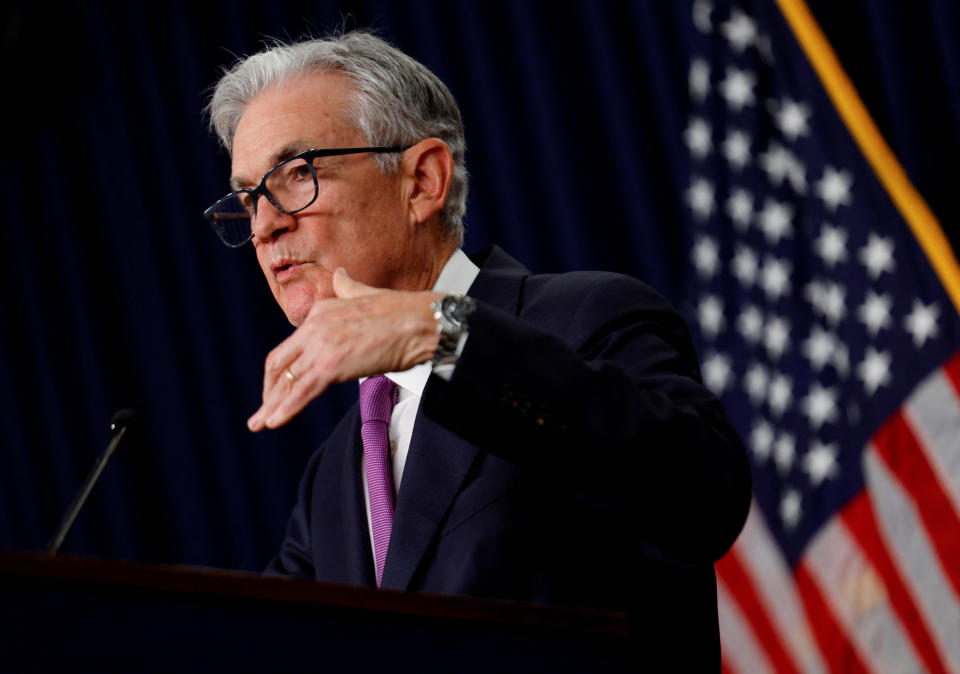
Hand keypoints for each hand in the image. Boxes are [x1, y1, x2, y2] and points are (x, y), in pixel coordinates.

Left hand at [247, 268, 440, 430]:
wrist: (421, 322)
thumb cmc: (402, 312)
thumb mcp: (366, 293)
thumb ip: (347, 287)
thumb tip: (340, 275)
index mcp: (320, 313)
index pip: (289, 347)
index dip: (279, 371)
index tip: (276, 388)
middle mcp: (314, 328)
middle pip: (279, 364)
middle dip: (268, 391)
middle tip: (262, 412)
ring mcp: (322, 347)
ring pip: (287, 381)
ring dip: (271, 406)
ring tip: (259, 423)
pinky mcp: (332, 366)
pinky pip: (301, 391)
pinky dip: (285, 408)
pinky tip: (273, 421)